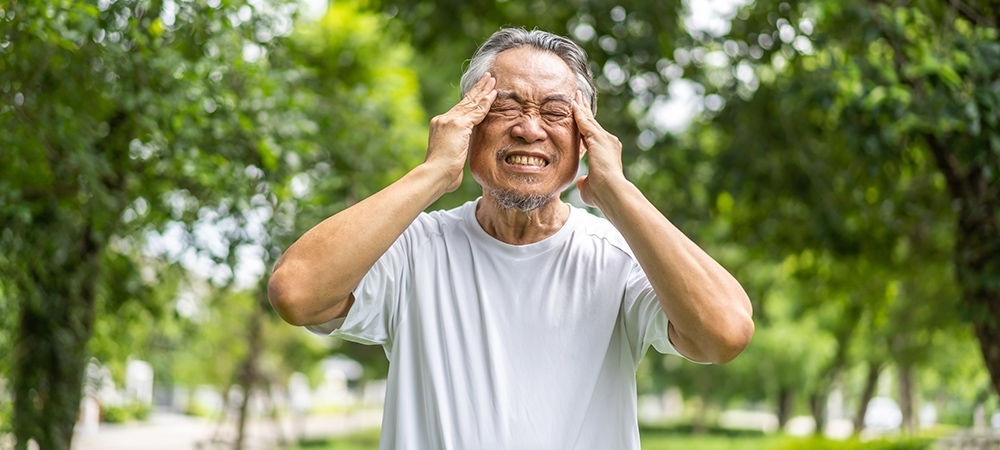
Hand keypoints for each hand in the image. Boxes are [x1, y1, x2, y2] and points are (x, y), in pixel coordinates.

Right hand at [425, 73, 496, 192]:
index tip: (479, 91)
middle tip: (488, 77)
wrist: (435, 174)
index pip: (460, 109)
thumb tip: (460, 153)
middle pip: (465, 102)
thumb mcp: (450, 157)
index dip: (471, 99)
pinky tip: (494, 93)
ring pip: (471, 102)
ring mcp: (450, 120)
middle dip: (478, 89)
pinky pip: (477, 111)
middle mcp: (444, 119)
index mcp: (441, 125)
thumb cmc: (442, 174)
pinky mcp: (458, 124)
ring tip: (492, 79)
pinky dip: (486, 101)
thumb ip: (456, 149)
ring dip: (484, 90)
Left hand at [573, 90, 625, 207]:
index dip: (585, 125)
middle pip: (592, 122)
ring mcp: (604, 139)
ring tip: (575, 95)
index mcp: (606, 152)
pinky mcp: (598, 138)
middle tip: (578, 97)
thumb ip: (585, 181)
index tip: (580, 116)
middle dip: (584, 110)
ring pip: (589, 119)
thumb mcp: (590, 186)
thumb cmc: (602, 195)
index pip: (592, 135)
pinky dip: (578, 113)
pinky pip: (585, 122)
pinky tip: (572, 105)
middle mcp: (608, 142)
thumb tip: (581, 182)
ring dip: (580, 107)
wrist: (611, 192)